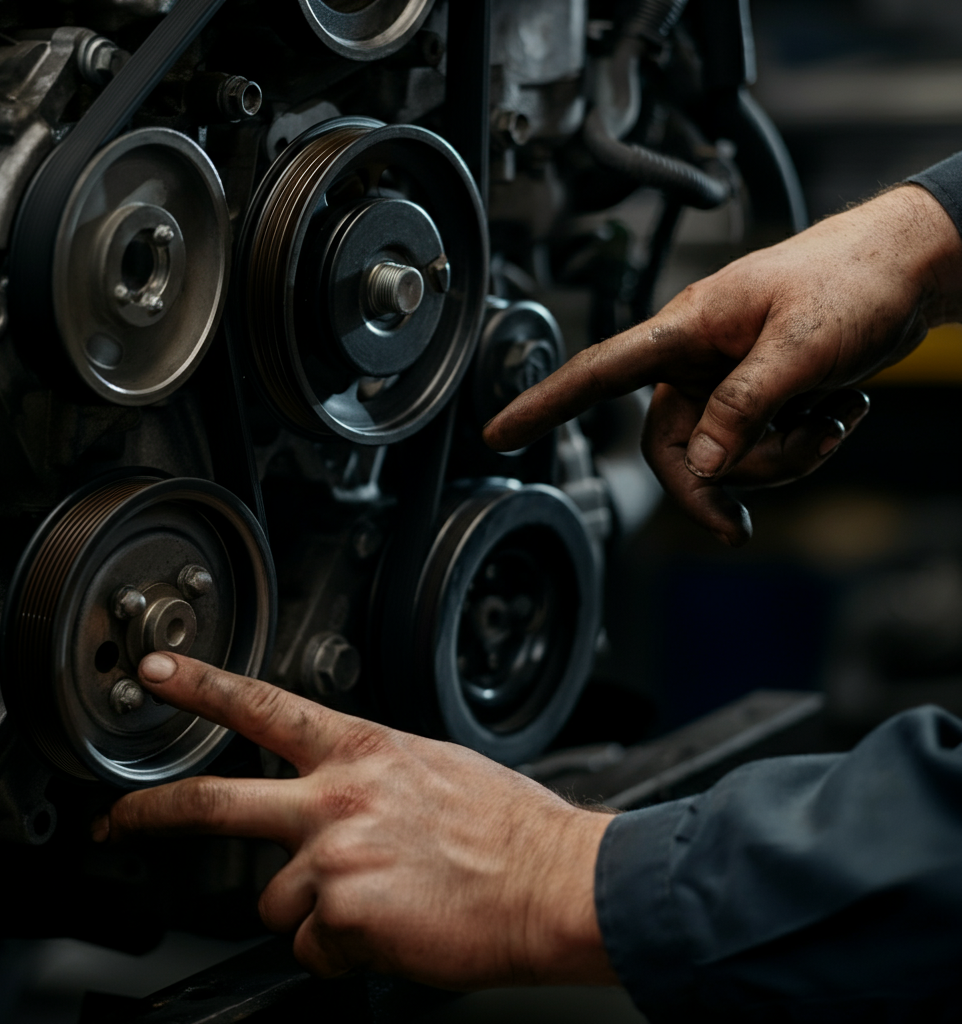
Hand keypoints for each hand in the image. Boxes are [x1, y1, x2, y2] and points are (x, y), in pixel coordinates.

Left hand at [94, 653, 616, 988]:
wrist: (548, 879)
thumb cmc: (503, 826)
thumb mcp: (430, 767)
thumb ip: (368, 776)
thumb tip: (333, 801)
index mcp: (362, 750)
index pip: (264, 707)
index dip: (202, 686)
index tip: (159, 672)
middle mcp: (336, 797)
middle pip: (215, 804)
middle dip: (152, 813)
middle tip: (116, 819)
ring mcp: (334, 857)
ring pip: (276, 900)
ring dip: (314, 910)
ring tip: (379, 901)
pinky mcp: (344, 916)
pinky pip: (314, 948)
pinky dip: (345, 949)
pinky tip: (392, 928)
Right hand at [484, 185, 961, 544]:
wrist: (910, 270)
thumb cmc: (853, 279)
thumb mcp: (799, 345)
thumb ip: (743, 406)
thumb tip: (703, 466)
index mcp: (687, 330)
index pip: (599, 371)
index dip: (543, 403)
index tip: (499, 433)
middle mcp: (697, 363)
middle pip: (671, 450)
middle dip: (714, 485)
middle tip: (735, 529)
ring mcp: (729, 386)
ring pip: (723, 460)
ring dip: (779, 462)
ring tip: (833, 419)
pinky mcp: (761, 401)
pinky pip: (760, 454)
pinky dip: (801, 449)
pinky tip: (839, 412)